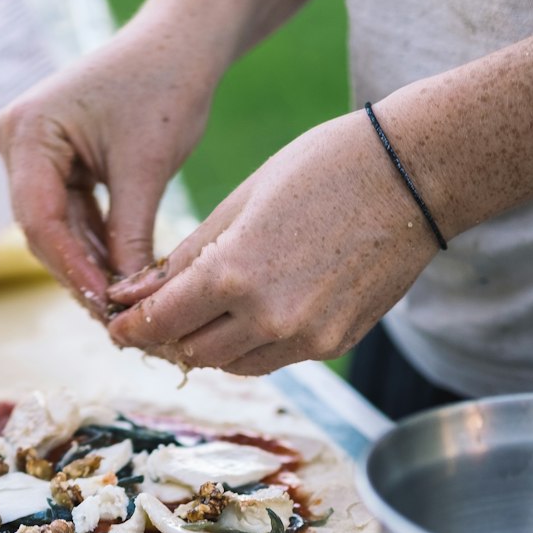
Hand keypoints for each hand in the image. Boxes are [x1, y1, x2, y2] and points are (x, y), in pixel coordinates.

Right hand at [0, 25, 215, 313]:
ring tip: (121, 308)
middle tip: (115, 321)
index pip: (39, 218)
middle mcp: (14, 139)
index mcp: (27, 129)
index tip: (106, 307)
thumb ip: (128, 238)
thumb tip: (127, 303)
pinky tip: (119, 279)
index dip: (72, 269)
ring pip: (55, 229)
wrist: (180, 42)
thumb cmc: (166, 86)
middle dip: (79, 274)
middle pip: (42, 228)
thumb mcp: (147, 169)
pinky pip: (69, 216)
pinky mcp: (50, 162)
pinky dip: (94, 245)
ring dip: (87, 266)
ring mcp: (29, 151)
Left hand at [105, 109, 441, 374]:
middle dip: (168, 338)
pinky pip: (274, 359)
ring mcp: (306, 338)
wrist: (416, 175)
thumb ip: (185, 258)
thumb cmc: (324, 168)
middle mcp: (268, 317)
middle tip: (156, 319)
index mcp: (234, 274)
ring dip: (211, 345)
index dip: (131, 327)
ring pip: (233, 364)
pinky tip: (253, 312)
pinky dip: (253, 344)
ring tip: (203, 315)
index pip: (160, 322)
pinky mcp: (334, 345)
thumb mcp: (240, 201)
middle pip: (193, 352)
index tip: (117, 325)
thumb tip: (133, 295)